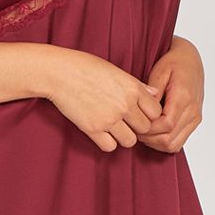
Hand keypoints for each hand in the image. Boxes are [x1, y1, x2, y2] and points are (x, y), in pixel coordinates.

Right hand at [44, 49, 166, 151]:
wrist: (59, 73)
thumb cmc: (85, 67)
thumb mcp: (116, 71)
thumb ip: (137, 85)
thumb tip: (155, 94)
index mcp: (132, 88)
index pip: (156, 112)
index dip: (148, 115)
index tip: (139, 113)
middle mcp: (124, 105)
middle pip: (145, 128)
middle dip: (137, 127)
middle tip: (126, 122)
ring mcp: (109, 118)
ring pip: (130, 141)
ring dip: (124, 136)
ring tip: (114, 128)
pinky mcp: (93, 129)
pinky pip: (110, 147)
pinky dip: (107, 142)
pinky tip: (102, 132)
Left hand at [137, 37, 203, 152]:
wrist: (191, 60)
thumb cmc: (174, 63)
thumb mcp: (160, 71)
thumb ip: (153, 92)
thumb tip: (144, 110)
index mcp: (184, 97)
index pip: (166, 124)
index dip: (148, 129)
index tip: (135, 123)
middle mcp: (193, 111)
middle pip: (169, 139)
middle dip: (149, 138)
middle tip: (134, 130)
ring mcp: (195, 118)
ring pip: (173, 145)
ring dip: (155, 143)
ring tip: (143, 131)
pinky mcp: (194, 122)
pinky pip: (178, 143)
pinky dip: (164, 142)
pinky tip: (153, 132)